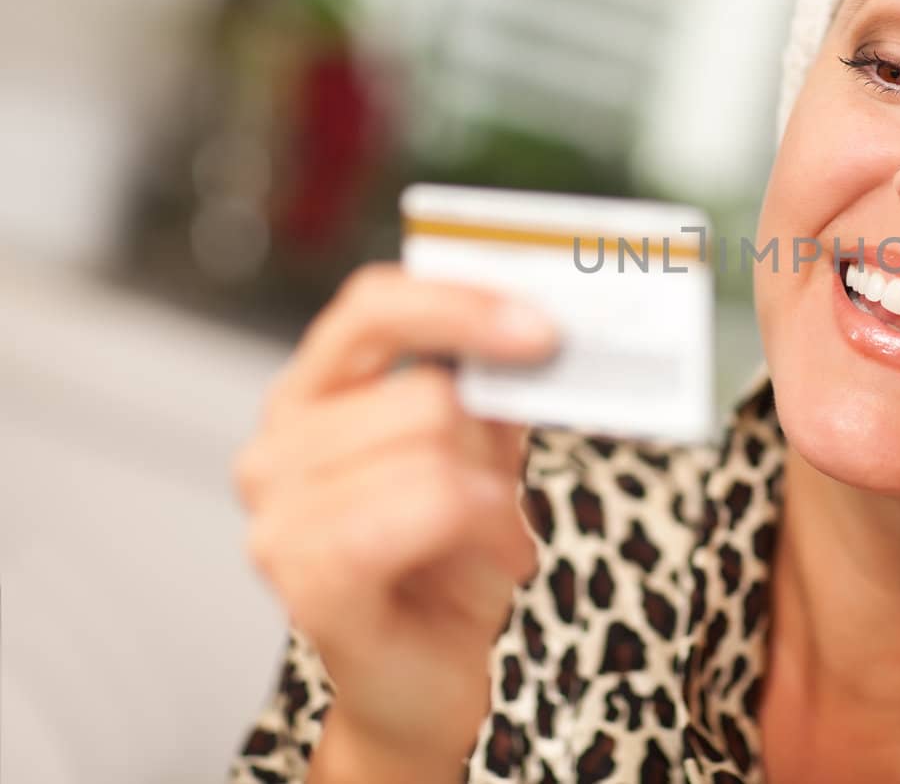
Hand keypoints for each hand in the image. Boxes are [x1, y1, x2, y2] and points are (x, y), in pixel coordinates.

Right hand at [232, 263, 558, 770]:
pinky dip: (485, 530)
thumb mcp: (485, 450)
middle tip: (497, 490)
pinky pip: (427, 508)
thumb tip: (533, 321)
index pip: (372, 306)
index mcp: (314, 395)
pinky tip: (496, 560)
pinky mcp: (307, 581)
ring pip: (434, 451)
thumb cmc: (452, 558)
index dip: (460, 303)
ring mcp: (279, 518)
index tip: (543, 327)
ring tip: (492, 535)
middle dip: (489, 443)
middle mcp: (278, 448)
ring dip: (495, 499)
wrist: (431, 673)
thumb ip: (490, 383)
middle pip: (425, 391)